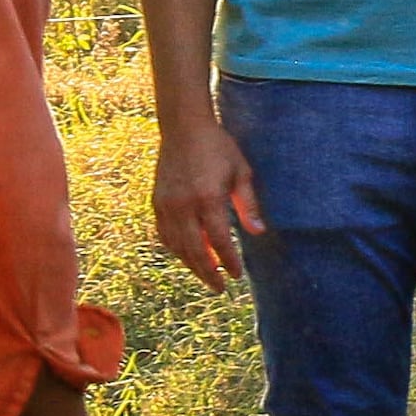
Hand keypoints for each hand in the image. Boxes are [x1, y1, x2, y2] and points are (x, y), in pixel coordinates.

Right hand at [151, 106, 261, 292]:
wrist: (183, 127)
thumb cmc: (218, 147)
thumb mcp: (241, 173)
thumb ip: (248, 205)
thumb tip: (258, 233)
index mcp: (208, 197)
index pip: (219, 240)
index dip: (229, 261)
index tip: (237, 275)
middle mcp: (183, 205)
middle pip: (195, 251)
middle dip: (209, 273)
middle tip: (220, 288)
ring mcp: (166, 205)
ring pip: (177, 246)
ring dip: (192, 264)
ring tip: (207, 275)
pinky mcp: (156, 202)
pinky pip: (165, 234)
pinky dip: (176, 249)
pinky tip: (188, 256)